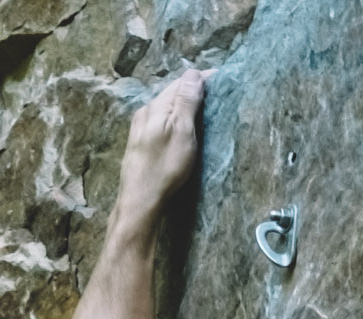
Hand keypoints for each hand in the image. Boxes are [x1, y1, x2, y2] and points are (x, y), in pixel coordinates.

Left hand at [114, 69, 208, 238]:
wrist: (139, 201)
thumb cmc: (164, 168)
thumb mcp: (181, 132)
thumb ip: (186, 101)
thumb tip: (193, 73)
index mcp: (156, 106)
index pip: (183, 82)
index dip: (203, 80)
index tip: (223, 81)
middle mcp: (145, 111)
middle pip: (173, 92)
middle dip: (193, 90)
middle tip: (216, 94)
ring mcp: (139, 127)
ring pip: (166, 106)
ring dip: (184, 104)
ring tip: (202, 109)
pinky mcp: (139, 142)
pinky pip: (160, 120)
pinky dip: (174, 118)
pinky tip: (181, 126)